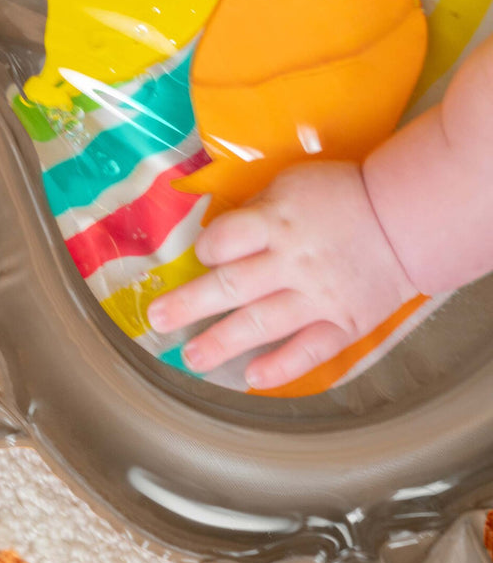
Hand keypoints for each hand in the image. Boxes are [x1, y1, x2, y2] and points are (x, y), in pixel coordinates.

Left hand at [146, 161, 418, 388]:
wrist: (405, 218)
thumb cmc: (339, 195)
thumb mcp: (290, 185)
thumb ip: (255, 212)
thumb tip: (216, 238)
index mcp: (276, 222)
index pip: (226, 239)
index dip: (206, 249)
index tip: (200, 256)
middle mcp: (292, 261)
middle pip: (232, 284)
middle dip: (190, 303)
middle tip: (158, 318)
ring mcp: (318, 296)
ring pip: (262, 322)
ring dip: (222, 342)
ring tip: (192, 358)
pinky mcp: (344, 322)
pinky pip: (309, 349)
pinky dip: (282, 365)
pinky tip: (253, 378)